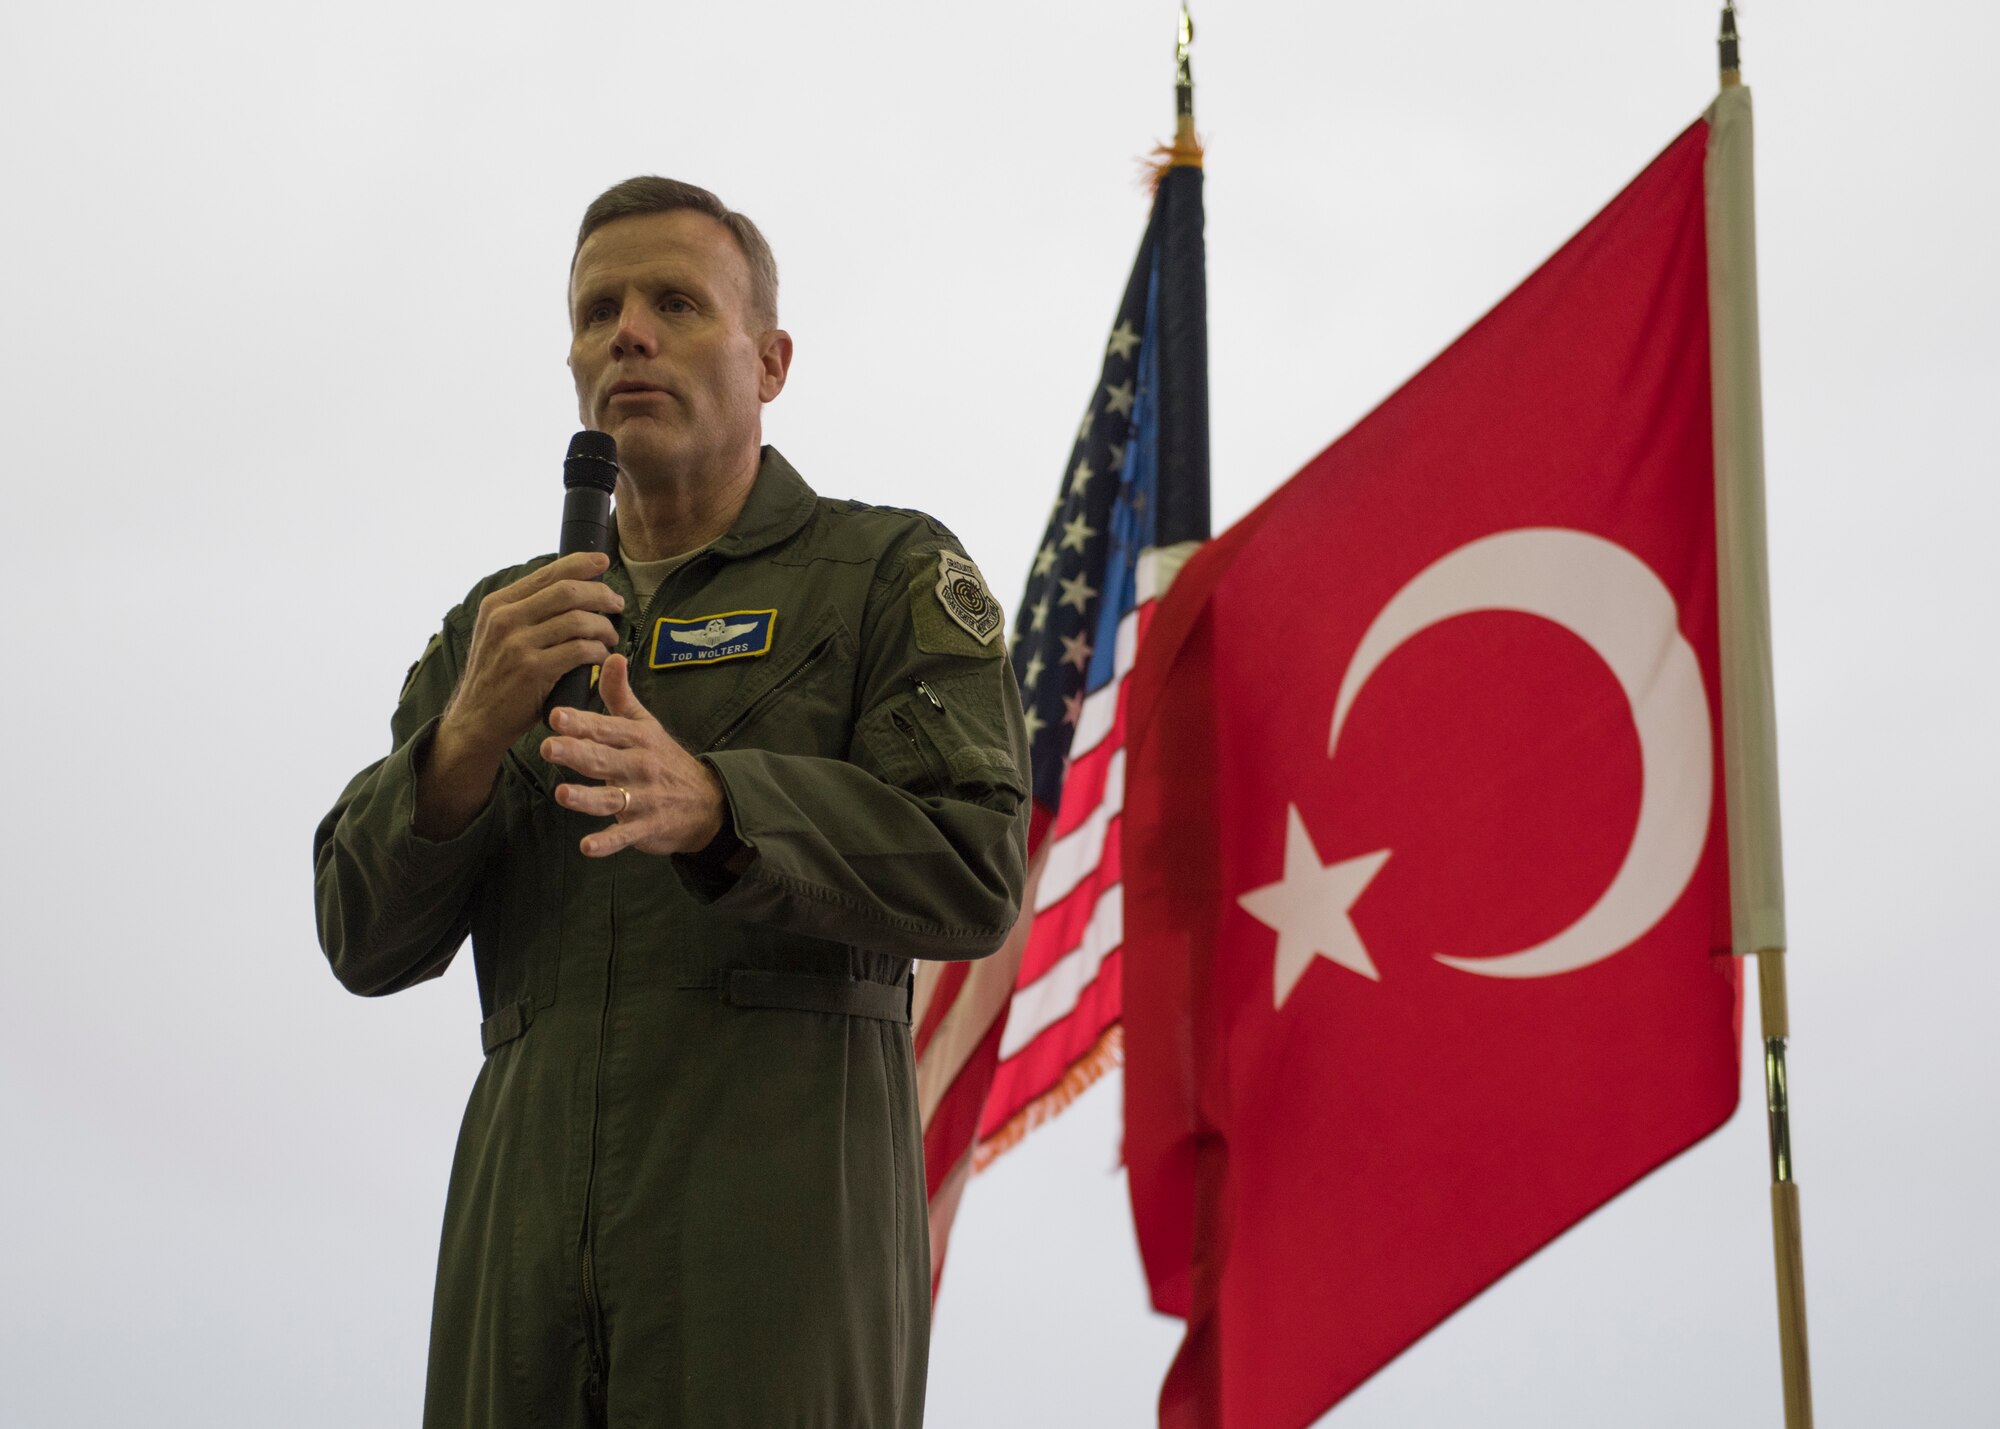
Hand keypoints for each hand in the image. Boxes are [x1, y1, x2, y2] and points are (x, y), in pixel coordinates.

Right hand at [439, 551, 626, 761]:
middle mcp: (505, 619)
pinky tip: (601, 655)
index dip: (581, 564)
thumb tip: (569, 586)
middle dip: (601, 594)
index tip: (604, 562)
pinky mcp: (533, 670)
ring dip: (603, 626)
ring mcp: (517, 644)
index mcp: (498, 604)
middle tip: (617, 604)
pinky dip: (598, 651)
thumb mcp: (498, 634)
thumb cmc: (497, 676)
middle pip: (568, 591)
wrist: (477, 719)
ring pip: (578, 620)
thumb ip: (525, 610)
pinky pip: (579, 650)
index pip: (547, 573)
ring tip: (611, 636)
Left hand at [542, 654, 727, 857]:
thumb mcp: (646, 724)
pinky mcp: (645, 827)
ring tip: (563, 795)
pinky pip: (624, 836)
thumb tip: (611, 654)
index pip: (606, 728)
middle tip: (548, 748)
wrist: (707, 804)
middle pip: (604, 759)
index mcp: (637, 739)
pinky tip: (588, 847)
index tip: (556, 716)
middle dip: (577, 753)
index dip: (581, 722)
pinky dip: (607, 842)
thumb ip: (621, 694)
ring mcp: (643, 798)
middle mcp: (639, 766)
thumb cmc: (666, 760)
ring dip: (587, 798)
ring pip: (611, 798)